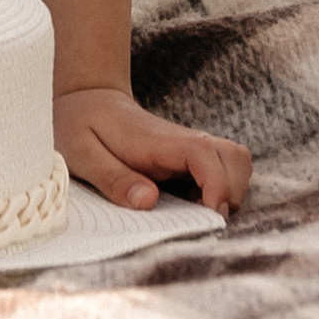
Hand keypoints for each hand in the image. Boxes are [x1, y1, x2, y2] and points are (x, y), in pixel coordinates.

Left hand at [56, 85, 249, 217]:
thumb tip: (148, 202)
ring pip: (236, 163)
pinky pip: (223, 171)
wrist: (87, 99)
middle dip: (232, 192)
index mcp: (158, 142)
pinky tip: (191, 206)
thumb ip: (113, 179)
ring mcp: (189, 148)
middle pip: (235, 158)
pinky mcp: (190, 157)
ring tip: (199, 213)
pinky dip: (221, 190)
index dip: (217, 184)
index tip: (211, 213)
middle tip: (205, 219)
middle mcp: (182, 142)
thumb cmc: (82, 126)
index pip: (204, 154)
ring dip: (231, 191)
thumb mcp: (82, 155)